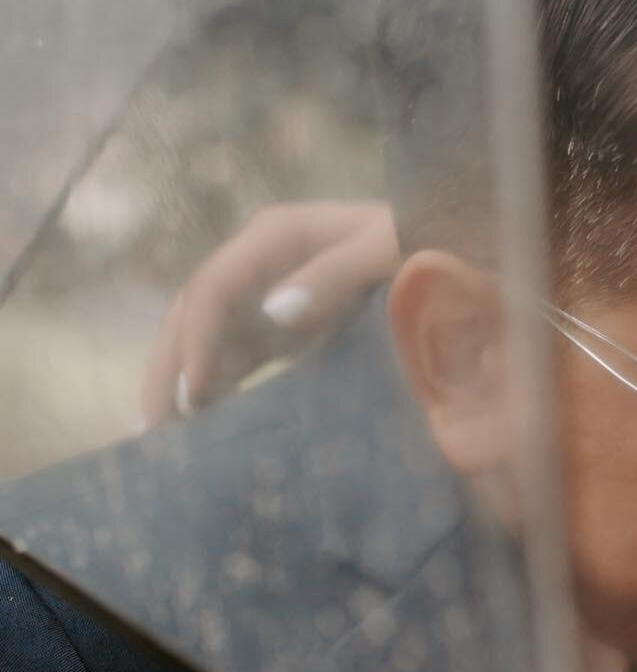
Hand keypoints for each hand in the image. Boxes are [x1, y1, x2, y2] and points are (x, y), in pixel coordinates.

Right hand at [139, 202, 400, 425]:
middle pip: (193, 311)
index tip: (193, 394)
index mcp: (275, 235)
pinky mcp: (282, 325)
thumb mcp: (389, 247)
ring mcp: (267, 292)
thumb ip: (336, 273)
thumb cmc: (426, 242)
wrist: (452, 250)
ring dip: (180, 381)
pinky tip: (199, 426)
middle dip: (168, 365)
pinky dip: (214, 388)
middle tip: (149, 427)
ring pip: (204, 336)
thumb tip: (274, 313)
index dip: (196, 338)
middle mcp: (259, 260)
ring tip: (158, 436)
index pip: (214, 286)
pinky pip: (235, 356)